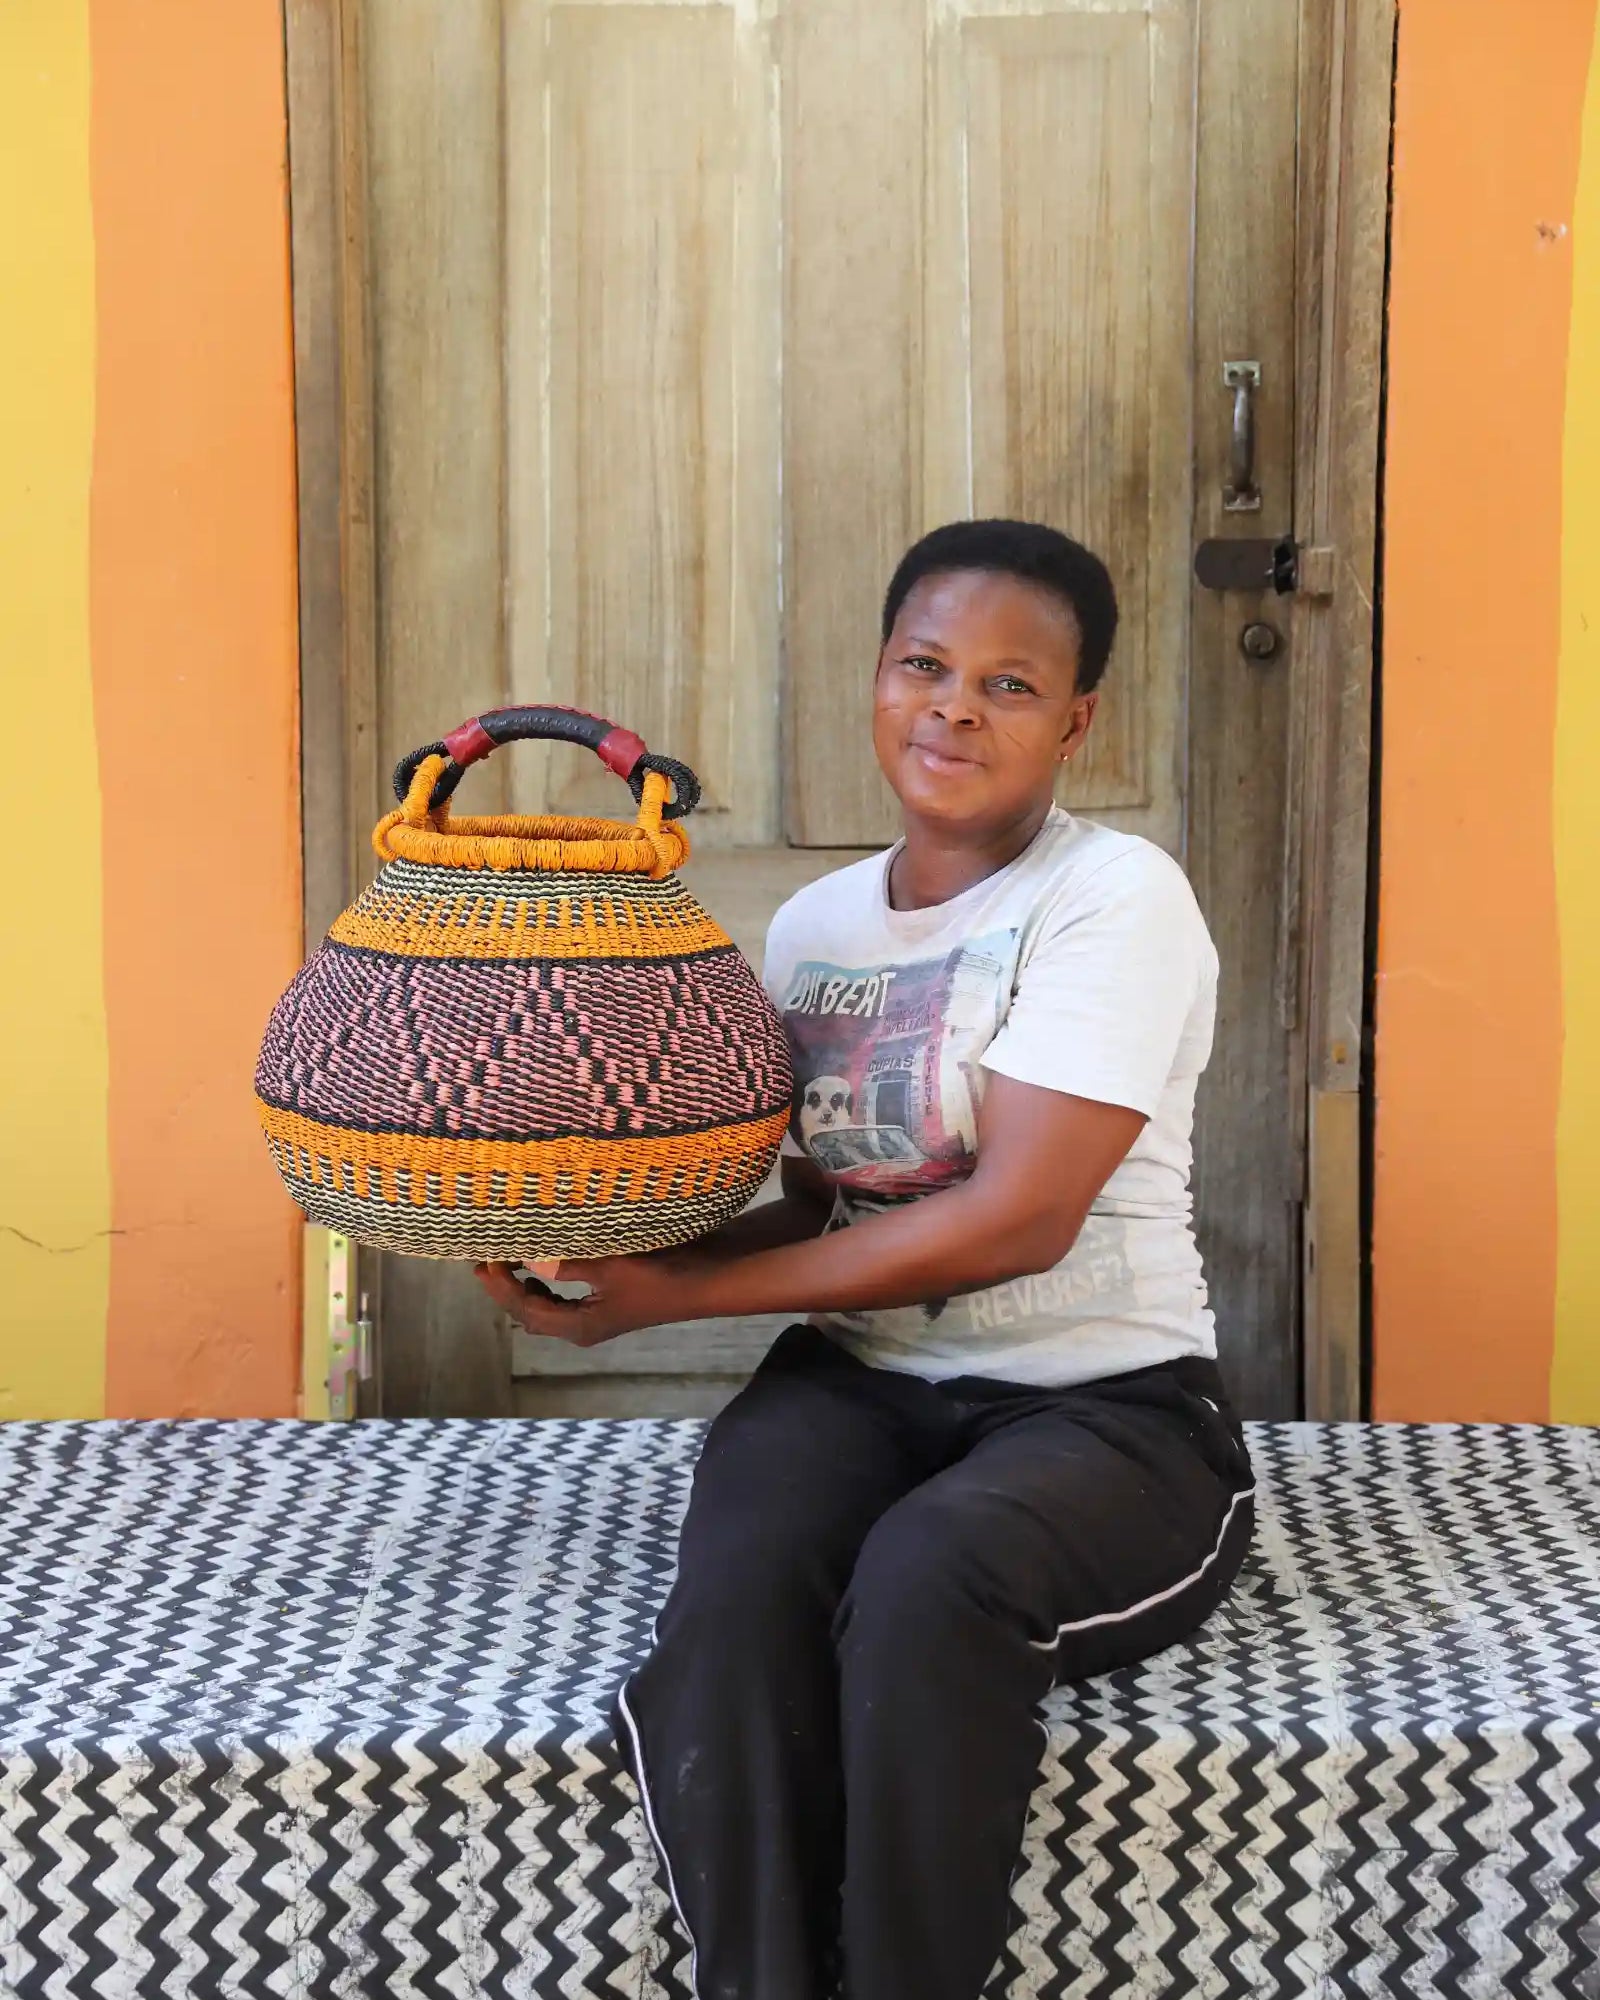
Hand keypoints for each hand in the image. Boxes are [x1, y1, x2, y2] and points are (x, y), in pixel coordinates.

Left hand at [473, 1251, 701, 1347]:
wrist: (703, 1281)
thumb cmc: (657, 1275)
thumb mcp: (609, 1266)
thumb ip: (566, 1263)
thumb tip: (526, 1258)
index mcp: (579, 1326)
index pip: (525, 1309)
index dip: (501, 1287)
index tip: (484, 1261)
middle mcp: (584, 1327)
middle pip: (532, 1314)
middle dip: (506, 1290)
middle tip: (486, 1262)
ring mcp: (597, 1317)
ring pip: (547, 1309)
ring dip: (526, 1288)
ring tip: (508, 1264)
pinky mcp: (609, 1302)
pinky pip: (564, 1299)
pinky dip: (547, 1283)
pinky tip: (545, 1265)